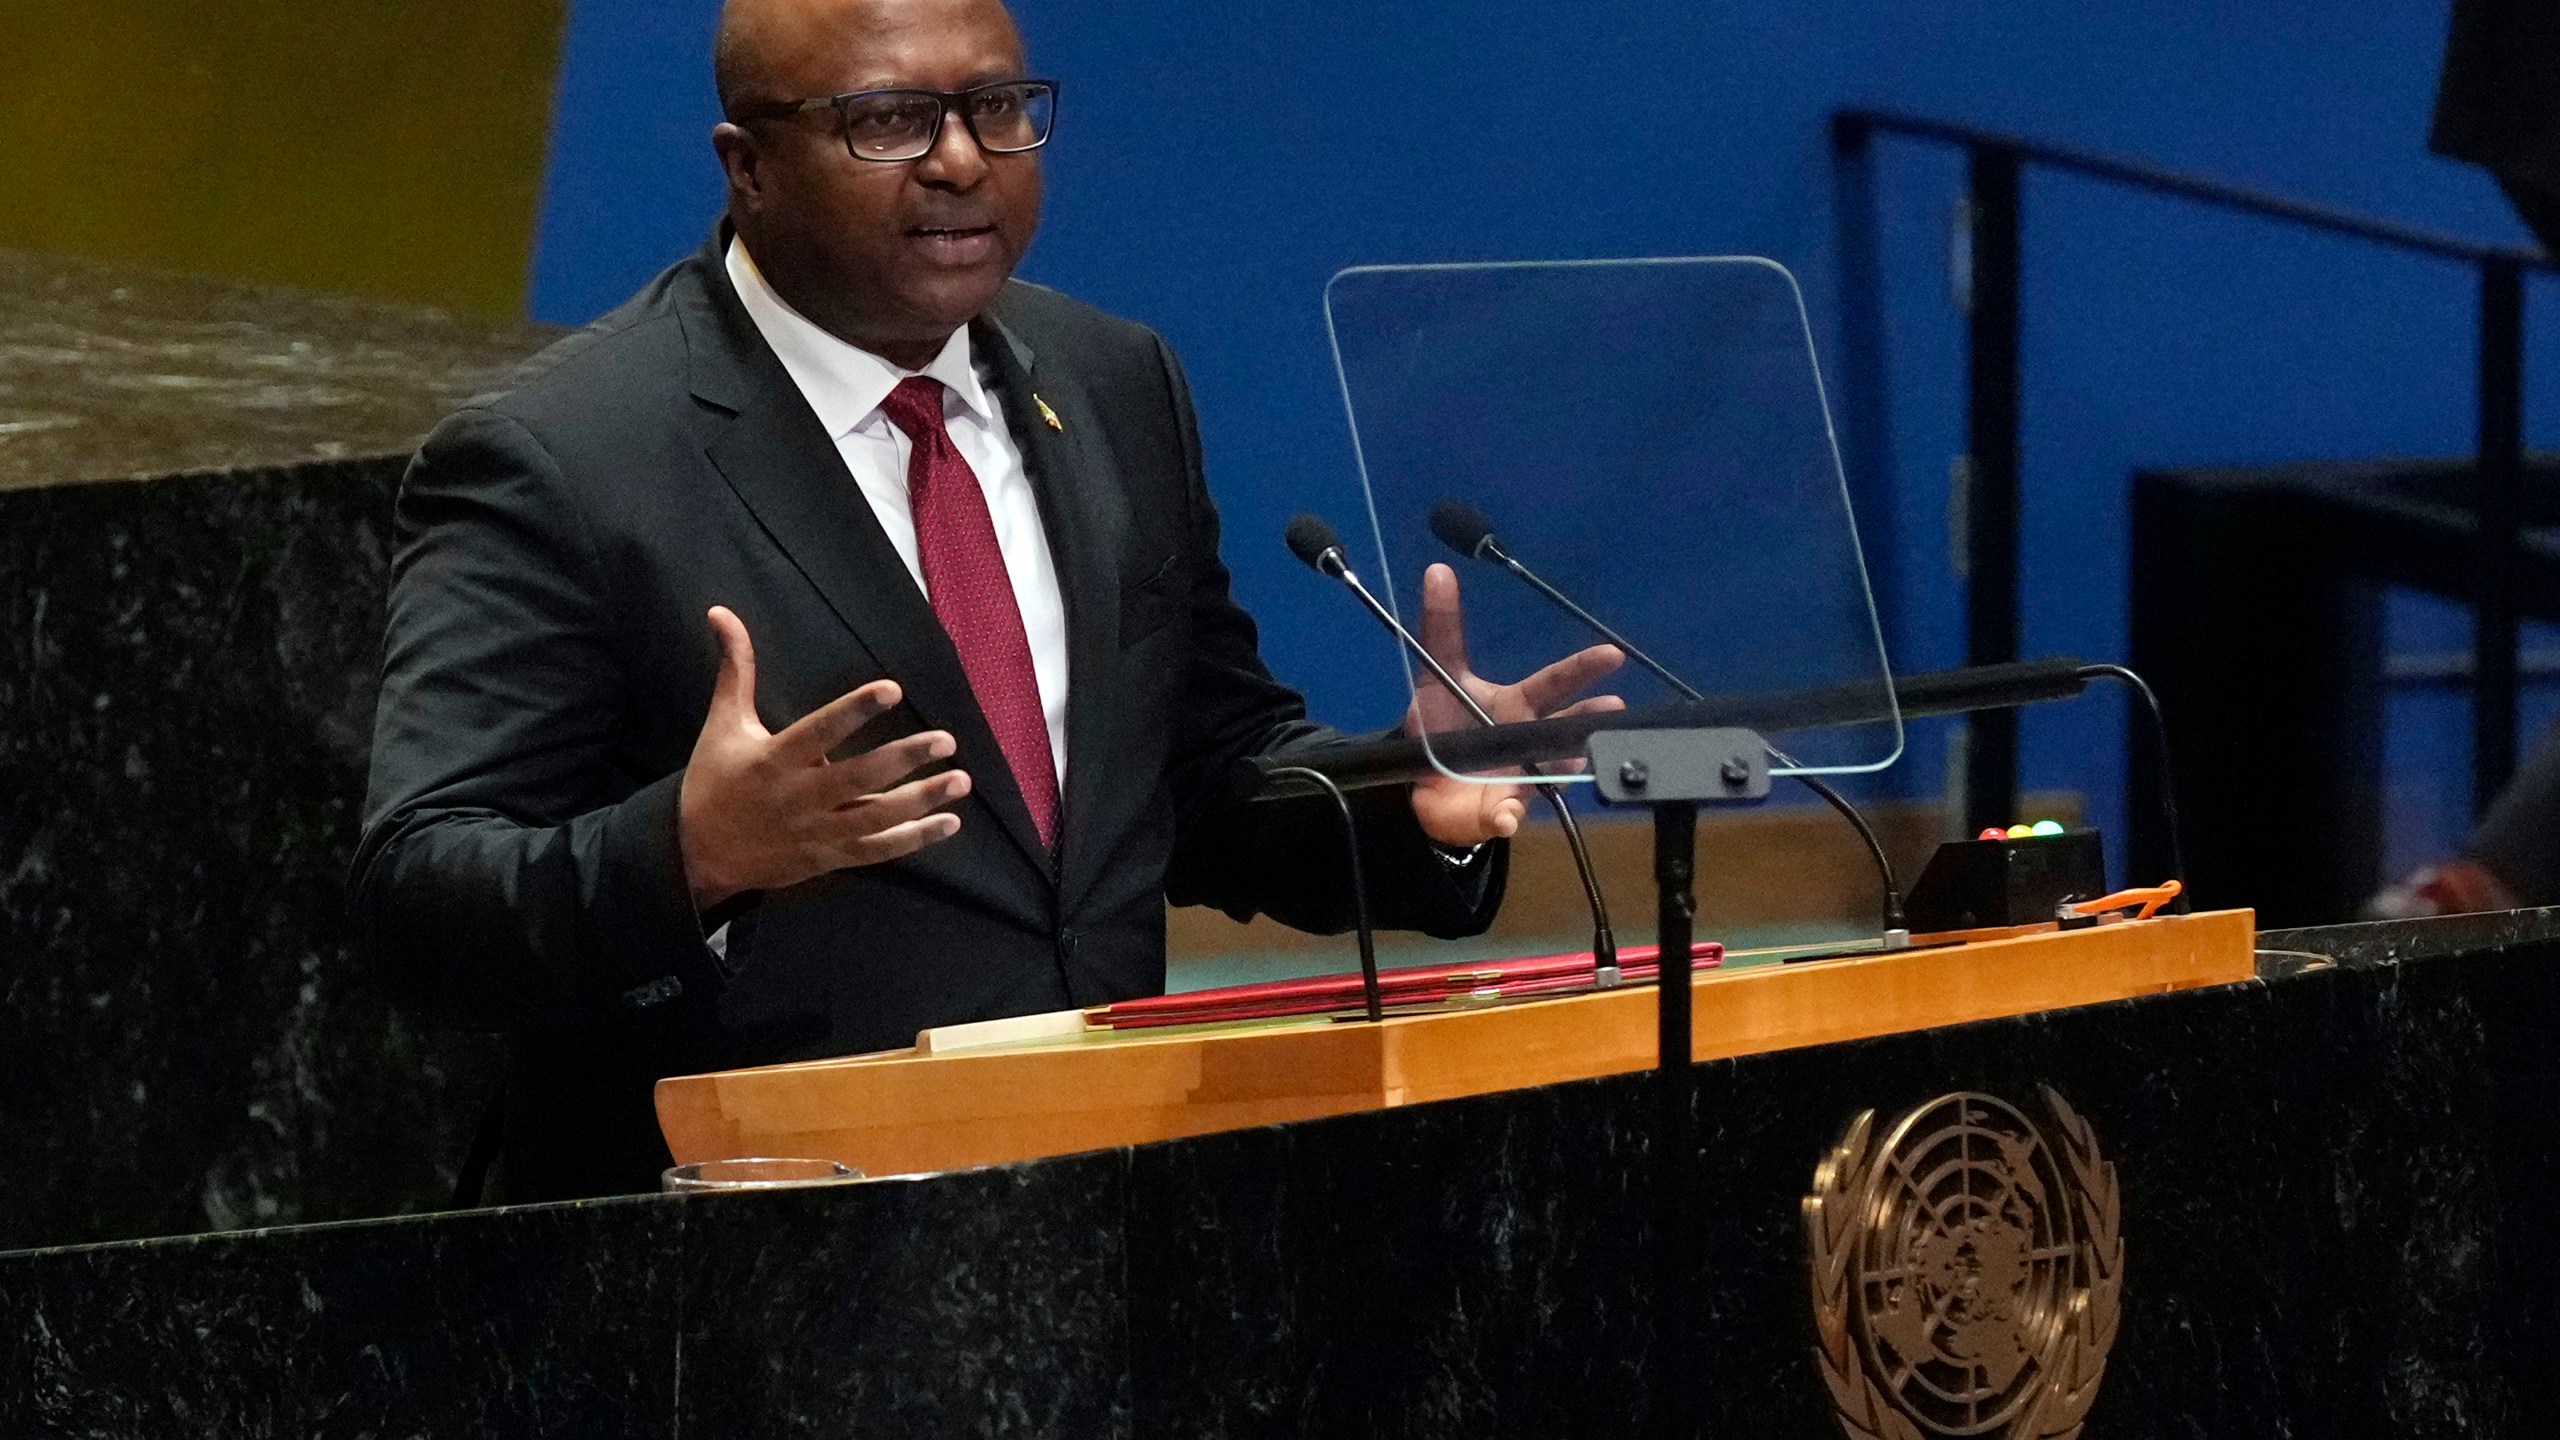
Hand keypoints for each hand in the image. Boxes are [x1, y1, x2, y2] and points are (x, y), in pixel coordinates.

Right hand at [678, 606, 970, 909]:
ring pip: (875, 818)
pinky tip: (950, 822)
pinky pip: (876, 850)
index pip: (820, 731)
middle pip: (858, 778)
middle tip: (946, 739)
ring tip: (961, 779)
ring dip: (922, 800)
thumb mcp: (723, 722)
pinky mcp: (828, 856)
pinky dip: (914, 839)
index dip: (855, 710)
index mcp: (774, 759)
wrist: (696, 852)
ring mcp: (816, 831)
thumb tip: (722, 612)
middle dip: (904, 759)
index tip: (893, 689)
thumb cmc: (714, 779)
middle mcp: (798, 797)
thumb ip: (737, 669)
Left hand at [1402, 563, 1624, 846]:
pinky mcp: (1501, 811)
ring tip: (1575, 759)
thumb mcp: (1436, 676)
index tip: (1613, 654)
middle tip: (1615, 707)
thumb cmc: (1443, 725)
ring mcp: (1522, 777)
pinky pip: (1506, 816)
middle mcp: (1530, 739)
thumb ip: (1440, 628)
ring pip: (1551, 771)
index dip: (1583, 668)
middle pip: (1567, 726)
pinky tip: (1505, 817)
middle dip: (1592, 718)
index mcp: (1519, 704)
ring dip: (1562, 766)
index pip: (1555, 682)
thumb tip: (1437, 570)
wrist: (1423, 784)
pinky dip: (1505, 817)